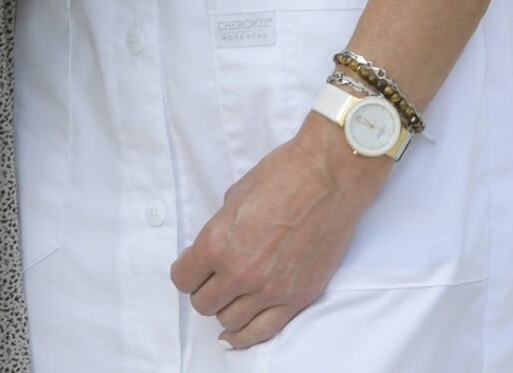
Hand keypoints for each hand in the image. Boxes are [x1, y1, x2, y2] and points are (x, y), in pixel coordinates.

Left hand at [171, 115, 386, 349]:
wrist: (329, 176)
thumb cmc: (284, 176)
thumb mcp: (234, 197)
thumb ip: (220, 231)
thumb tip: (216, 251)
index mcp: (218, 243)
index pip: (183, 278)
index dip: (185, 273)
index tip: (191, 270)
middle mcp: (240, 272)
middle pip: (204, 303)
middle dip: (203, 291)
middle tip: (212, 281)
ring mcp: (270, 289)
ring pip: (229, 321)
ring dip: (225, 310)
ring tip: (230, 297)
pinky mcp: (297, 297)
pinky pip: (262, 332)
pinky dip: (244, 337)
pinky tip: (236, 335)